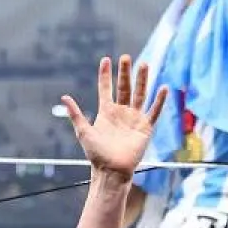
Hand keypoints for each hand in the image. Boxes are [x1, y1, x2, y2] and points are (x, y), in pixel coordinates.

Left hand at [63, 56, 165, 178]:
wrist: (112, 170)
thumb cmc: (96, 154)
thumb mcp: (83, 131)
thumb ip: (75, 114)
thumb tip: (64, 97)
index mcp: (106, 112)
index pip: (106, 89)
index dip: (106, 75)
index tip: (106, 60)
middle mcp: (121, 113)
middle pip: (124, 88)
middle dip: (125, 73)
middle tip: (126, 57)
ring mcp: (134, 119)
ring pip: (140, 95)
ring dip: (142, 80)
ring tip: (144, 65)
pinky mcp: (145, 128)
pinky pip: (154, 111)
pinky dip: (159, 100)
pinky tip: (163, 88)